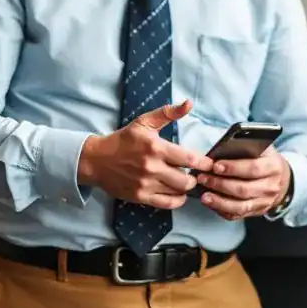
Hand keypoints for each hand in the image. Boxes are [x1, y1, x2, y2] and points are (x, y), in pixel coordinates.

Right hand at [77, 100, 214, 208]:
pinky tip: (178, 193)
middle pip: (186, 180)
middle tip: (197, 174)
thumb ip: (168, 113)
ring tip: (187, 181)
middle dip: (196, 177)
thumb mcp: (144, 122)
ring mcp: (145, 184)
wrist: (96, 160)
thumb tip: (188, 104)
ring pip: (177, 192)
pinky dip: (177, 200)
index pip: (189, 159)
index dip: (204, 163)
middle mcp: (151, 168)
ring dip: (186, 188)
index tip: (209, 164)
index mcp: (155, 148)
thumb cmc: (123, 140)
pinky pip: (166, 204)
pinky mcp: (140, 197)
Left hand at [196, 147, 291, 219]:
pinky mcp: (256, 211)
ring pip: (240, 206)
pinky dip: (222, 210)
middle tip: (203, 178)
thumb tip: (220, 152)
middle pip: (243, 189)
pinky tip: (211, 203)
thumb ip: (245, 148)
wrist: (280, 178)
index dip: (233, 168)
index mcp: (273, 166)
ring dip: (219, 201)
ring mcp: (265, 201)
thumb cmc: (265, 160)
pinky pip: (237, 214)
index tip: (215, 166)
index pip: (253, 168)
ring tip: (204, 195)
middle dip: (220, 184)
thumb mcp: (261, 149)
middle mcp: (271, 186)